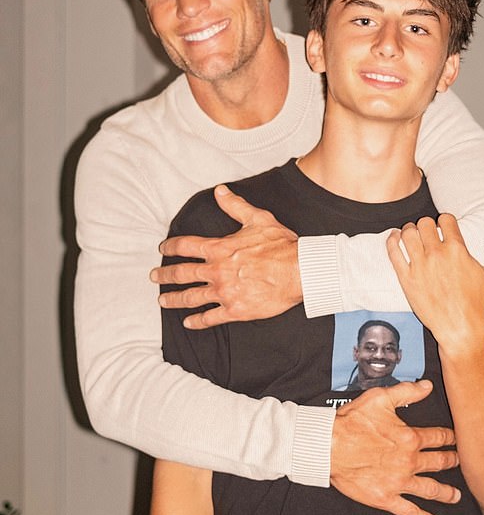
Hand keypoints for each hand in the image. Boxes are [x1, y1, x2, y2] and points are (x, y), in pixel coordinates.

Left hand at [151, 185, 301, 326]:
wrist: (299, 271)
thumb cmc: (281, 246)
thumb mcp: (257, 219)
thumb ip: (235, 206)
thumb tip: (220, 191)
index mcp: (219, 248)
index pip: (185, 247)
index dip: (170, 247)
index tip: (162, 249)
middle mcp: (217, 271)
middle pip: (181, 274)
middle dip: (164, 275)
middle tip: (154, 277)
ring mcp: (224, 293)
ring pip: (190, 297)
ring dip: (173, 299)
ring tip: (163, 300)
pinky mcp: (235, 310)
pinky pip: (210, 318)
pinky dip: (196, 321)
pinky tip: (188, 322)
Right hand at [330, 380, 459, 514]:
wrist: (329, 446)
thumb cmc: (352, 422)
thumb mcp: (380, 398)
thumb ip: (406, 392)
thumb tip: (427, 386)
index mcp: (409, 438)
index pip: (437, 437)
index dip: (449, 437)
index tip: (455, 439)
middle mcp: (409, 462)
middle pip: (438, 463)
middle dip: (451, 462)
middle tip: (458, 463)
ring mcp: (399, 482)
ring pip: (430, 489)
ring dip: (446, 493)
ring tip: (455, 495)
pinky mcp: (386, 498)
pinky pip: (410, 512)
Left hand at [386, 214, 483, 350]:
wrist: (461, 329)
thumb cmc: (478, 305)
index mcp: (458, 250)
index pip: (446, 219)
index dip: (445, 221)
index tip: (445, 228)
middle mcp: (437, 255)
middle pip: (425, 223)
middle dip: (427, 225)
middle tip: (428, 233)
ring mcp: (420, 266)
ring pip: (408, 233)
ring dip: (409, 230)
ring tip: (412, 236)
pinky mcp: (406, 278)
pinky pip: (394, 251)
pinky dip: (392, 240)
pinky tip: (395, 238)